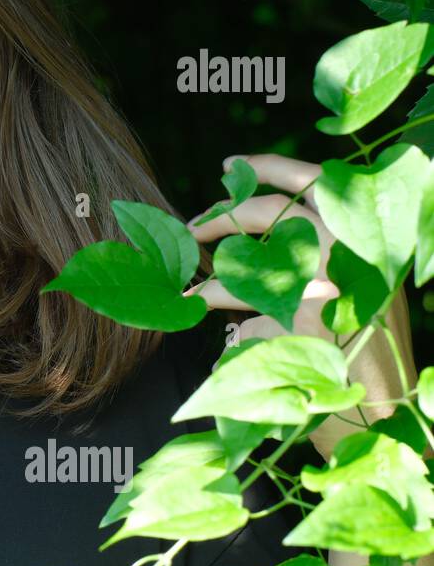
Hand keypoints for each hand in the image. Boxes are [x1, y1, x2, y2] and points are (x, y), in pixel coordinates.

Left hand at [181, 152, 413, 460]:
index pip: (313, 181)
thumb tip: (256, 226)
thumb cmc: (360, 342)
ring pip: (245, 254)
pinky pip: (236, 300)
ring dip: (209, 263)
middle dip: (222, 212)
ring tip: (186, 276)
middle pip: (268, 209)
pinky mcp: (293, 314)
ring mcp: (320, 278)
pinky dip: (212, 302)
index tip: (230, 164)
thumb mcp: (355, 283)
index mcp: (361, 231)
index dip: (268, 167)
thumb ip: (319, 250)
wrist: (379, 401)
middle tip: (193, 225)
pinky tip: (198, 309)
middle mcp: (344, 247)